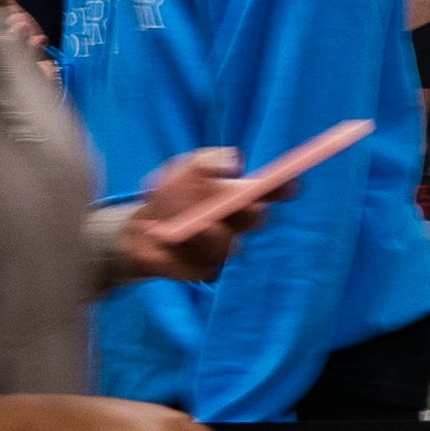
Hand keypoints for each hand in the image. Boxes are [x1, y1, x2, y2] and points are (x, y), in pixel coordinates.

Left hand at [102, 149, 265, 284]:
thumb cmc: (169, 196)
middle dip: (246, 211)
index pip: (269, 191)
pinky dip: (185, 254)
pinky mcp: (205, 270)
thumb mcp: (181, 168)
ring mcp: (223, 247)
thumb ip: (205, 161)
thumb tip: (233, 165)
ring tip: (190, 227)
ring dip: (210, 235)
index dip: (281, 187)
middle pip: (255, 217)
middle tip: (229, 205)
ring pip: (230, 244)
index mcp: (238, 196)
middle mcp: (236, 222)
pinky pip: (204, 265)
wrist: (141, 230)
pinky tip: (168, 242)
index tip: (288, 183)